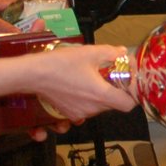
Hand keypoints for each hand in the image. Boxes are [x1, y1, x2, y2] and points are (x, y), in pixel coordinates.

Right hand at [22, 43, 136, 120]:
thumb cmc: (59, 64)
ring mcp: (80, 114)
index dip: (132, 94)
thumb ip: (110, 53)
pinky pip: (86, 109)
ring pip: (100, 107)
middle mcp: (92, 109)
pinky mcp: (69, 114)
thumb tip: (122, 52)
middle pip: (114, 104)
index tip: (129, 83)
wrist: (33, 75)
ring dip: (100, 94)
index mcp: (101, 95)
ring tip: (93, 78)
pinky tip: (81, 86)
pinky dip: (87, 99)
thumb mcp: (89, 52)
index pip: (129, 104)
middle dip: (115, 90)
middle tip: (110, 75)